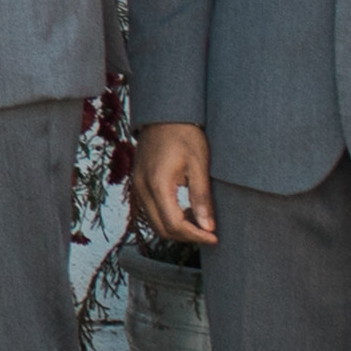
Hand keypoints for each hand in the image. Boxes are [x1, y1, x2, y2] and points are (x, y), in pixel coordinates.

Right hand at [130, 119, 216, 247]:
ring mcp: (137, 185)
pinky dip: (167, 217)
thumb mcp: (199, 164)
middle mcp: (142, 187)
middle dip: (186, 236)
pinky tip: (185, 210)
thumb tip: (208, 227)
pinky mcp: (137, 182)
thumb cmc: (184, 134)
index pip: (174, 224)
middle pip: (161, 228)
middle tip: (208, 233)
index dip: (195, 236)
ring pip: (154, 221)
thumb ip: (201, 197)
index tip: (214, 237)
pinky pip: (150, 210)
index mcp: (158, 183)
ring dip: (176, 228)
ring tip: (199, 222)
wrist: (164, 113)